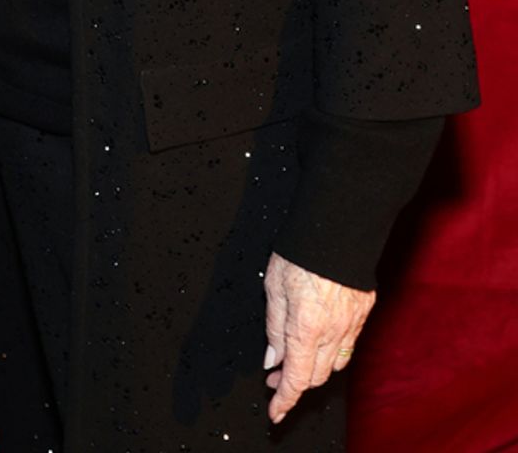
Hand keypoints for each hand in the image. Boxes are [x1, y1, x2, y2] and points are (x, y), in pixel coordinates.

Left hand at [263, 251, 374, 424]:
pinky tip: (320, 340)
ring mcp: (352, 324)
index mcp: (306, 328)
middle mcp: (333, 332)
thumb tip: (273, 357)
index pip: (297, 379)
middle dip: (296, 382)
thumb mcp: (274, 287)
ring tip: (296, 358)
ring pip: (335, 364)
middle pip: (317, 376)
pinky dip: (333, 351)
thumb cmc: (302, 251)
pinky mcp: (364, 312)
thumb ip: (274, 326)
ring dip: (315, 369)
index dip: (285, 400)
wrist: (338, 225)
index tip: (276, 411)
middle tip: (276, 376)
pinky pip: (349, 344)